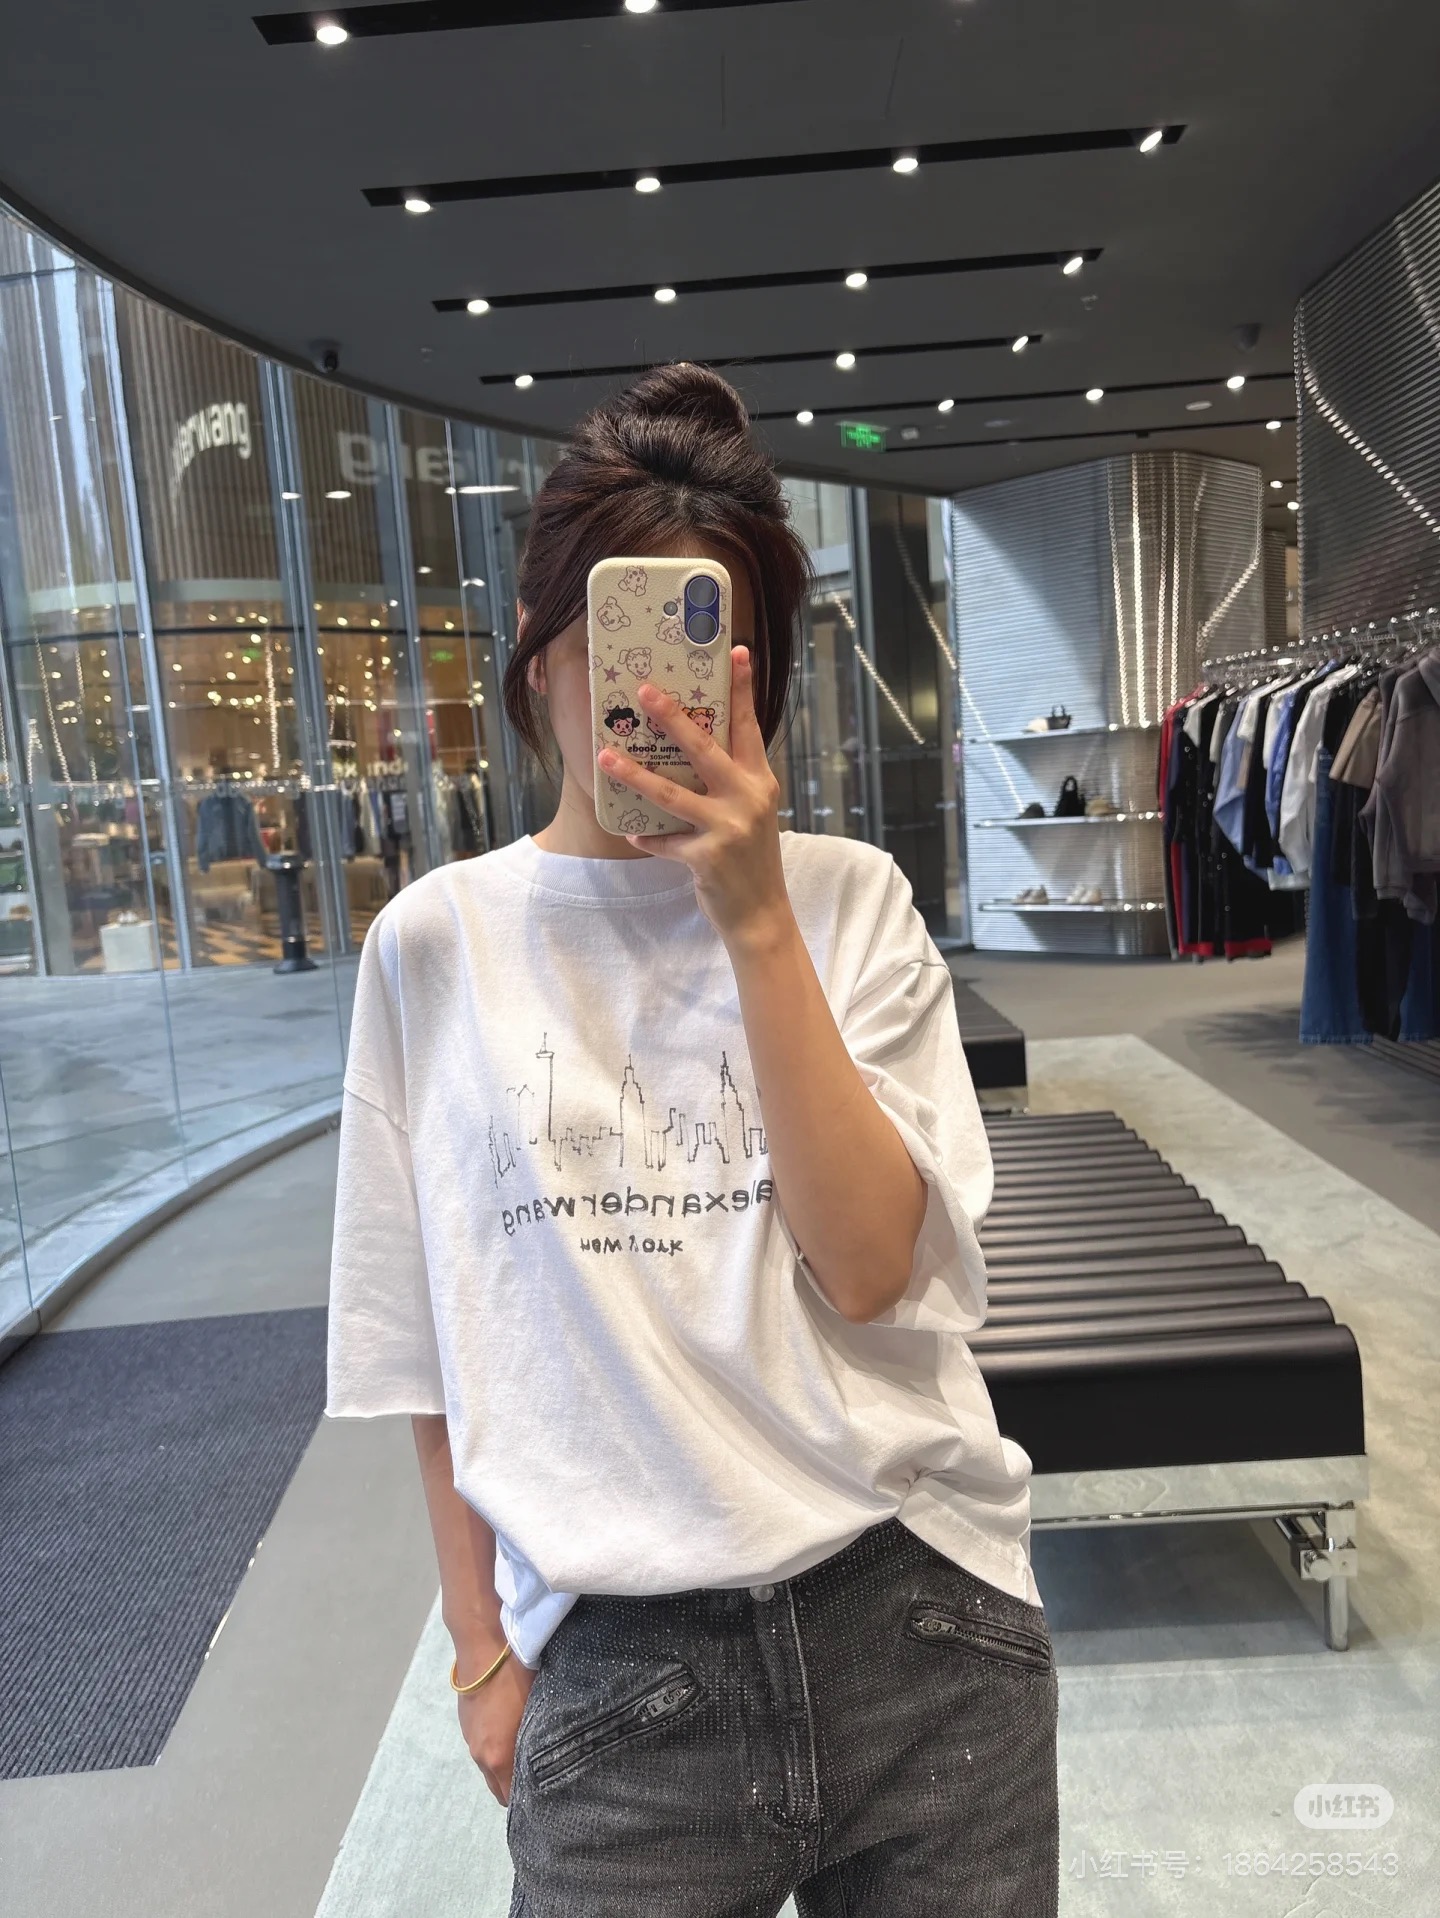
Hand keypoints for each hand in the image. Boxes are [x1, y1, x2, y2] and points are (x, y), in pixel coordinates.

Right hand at [456, 1647, 536, 1807]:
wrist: (485, 1640)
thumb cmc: (519, 1673)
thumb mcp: (538, 1707)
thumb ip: (541, 1741)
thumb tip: (555, 1757)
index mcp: (497, 1757)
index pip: (510, 1799)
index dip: (528, 1802)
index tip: (547, 1795)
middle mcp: (480, 1754)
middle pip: (497, 1787)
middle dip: (516, 1786)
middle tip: (541, 1775)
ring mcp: (470, 1736)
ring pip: (489, 1765)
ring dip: (504, 1763)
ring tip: (527, 1747)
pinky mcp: (466, 1719)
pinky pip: (481, 1744)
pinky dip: (494, 1745)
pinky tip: (510, 1725)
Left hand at [595, 645, 791, 947]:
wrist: (761, 913)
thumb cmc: (751, 857)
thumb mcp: (752, 811)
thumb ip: (731, 780)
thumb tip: (690, 746)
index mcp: (760, 781)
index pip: (749, 727)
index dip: (742, 689)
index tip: (737, 652)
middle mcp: (748, 799)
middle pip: (704, 748)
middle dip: (672, 717)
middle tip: (645, 691)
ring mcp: (728, 828)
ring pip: (672, 793)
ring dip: (635, 774)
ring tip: (605, 756)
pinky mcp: (707, 858)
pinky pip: (664, 841)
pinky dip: (647, 837)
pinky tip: (631, 833)